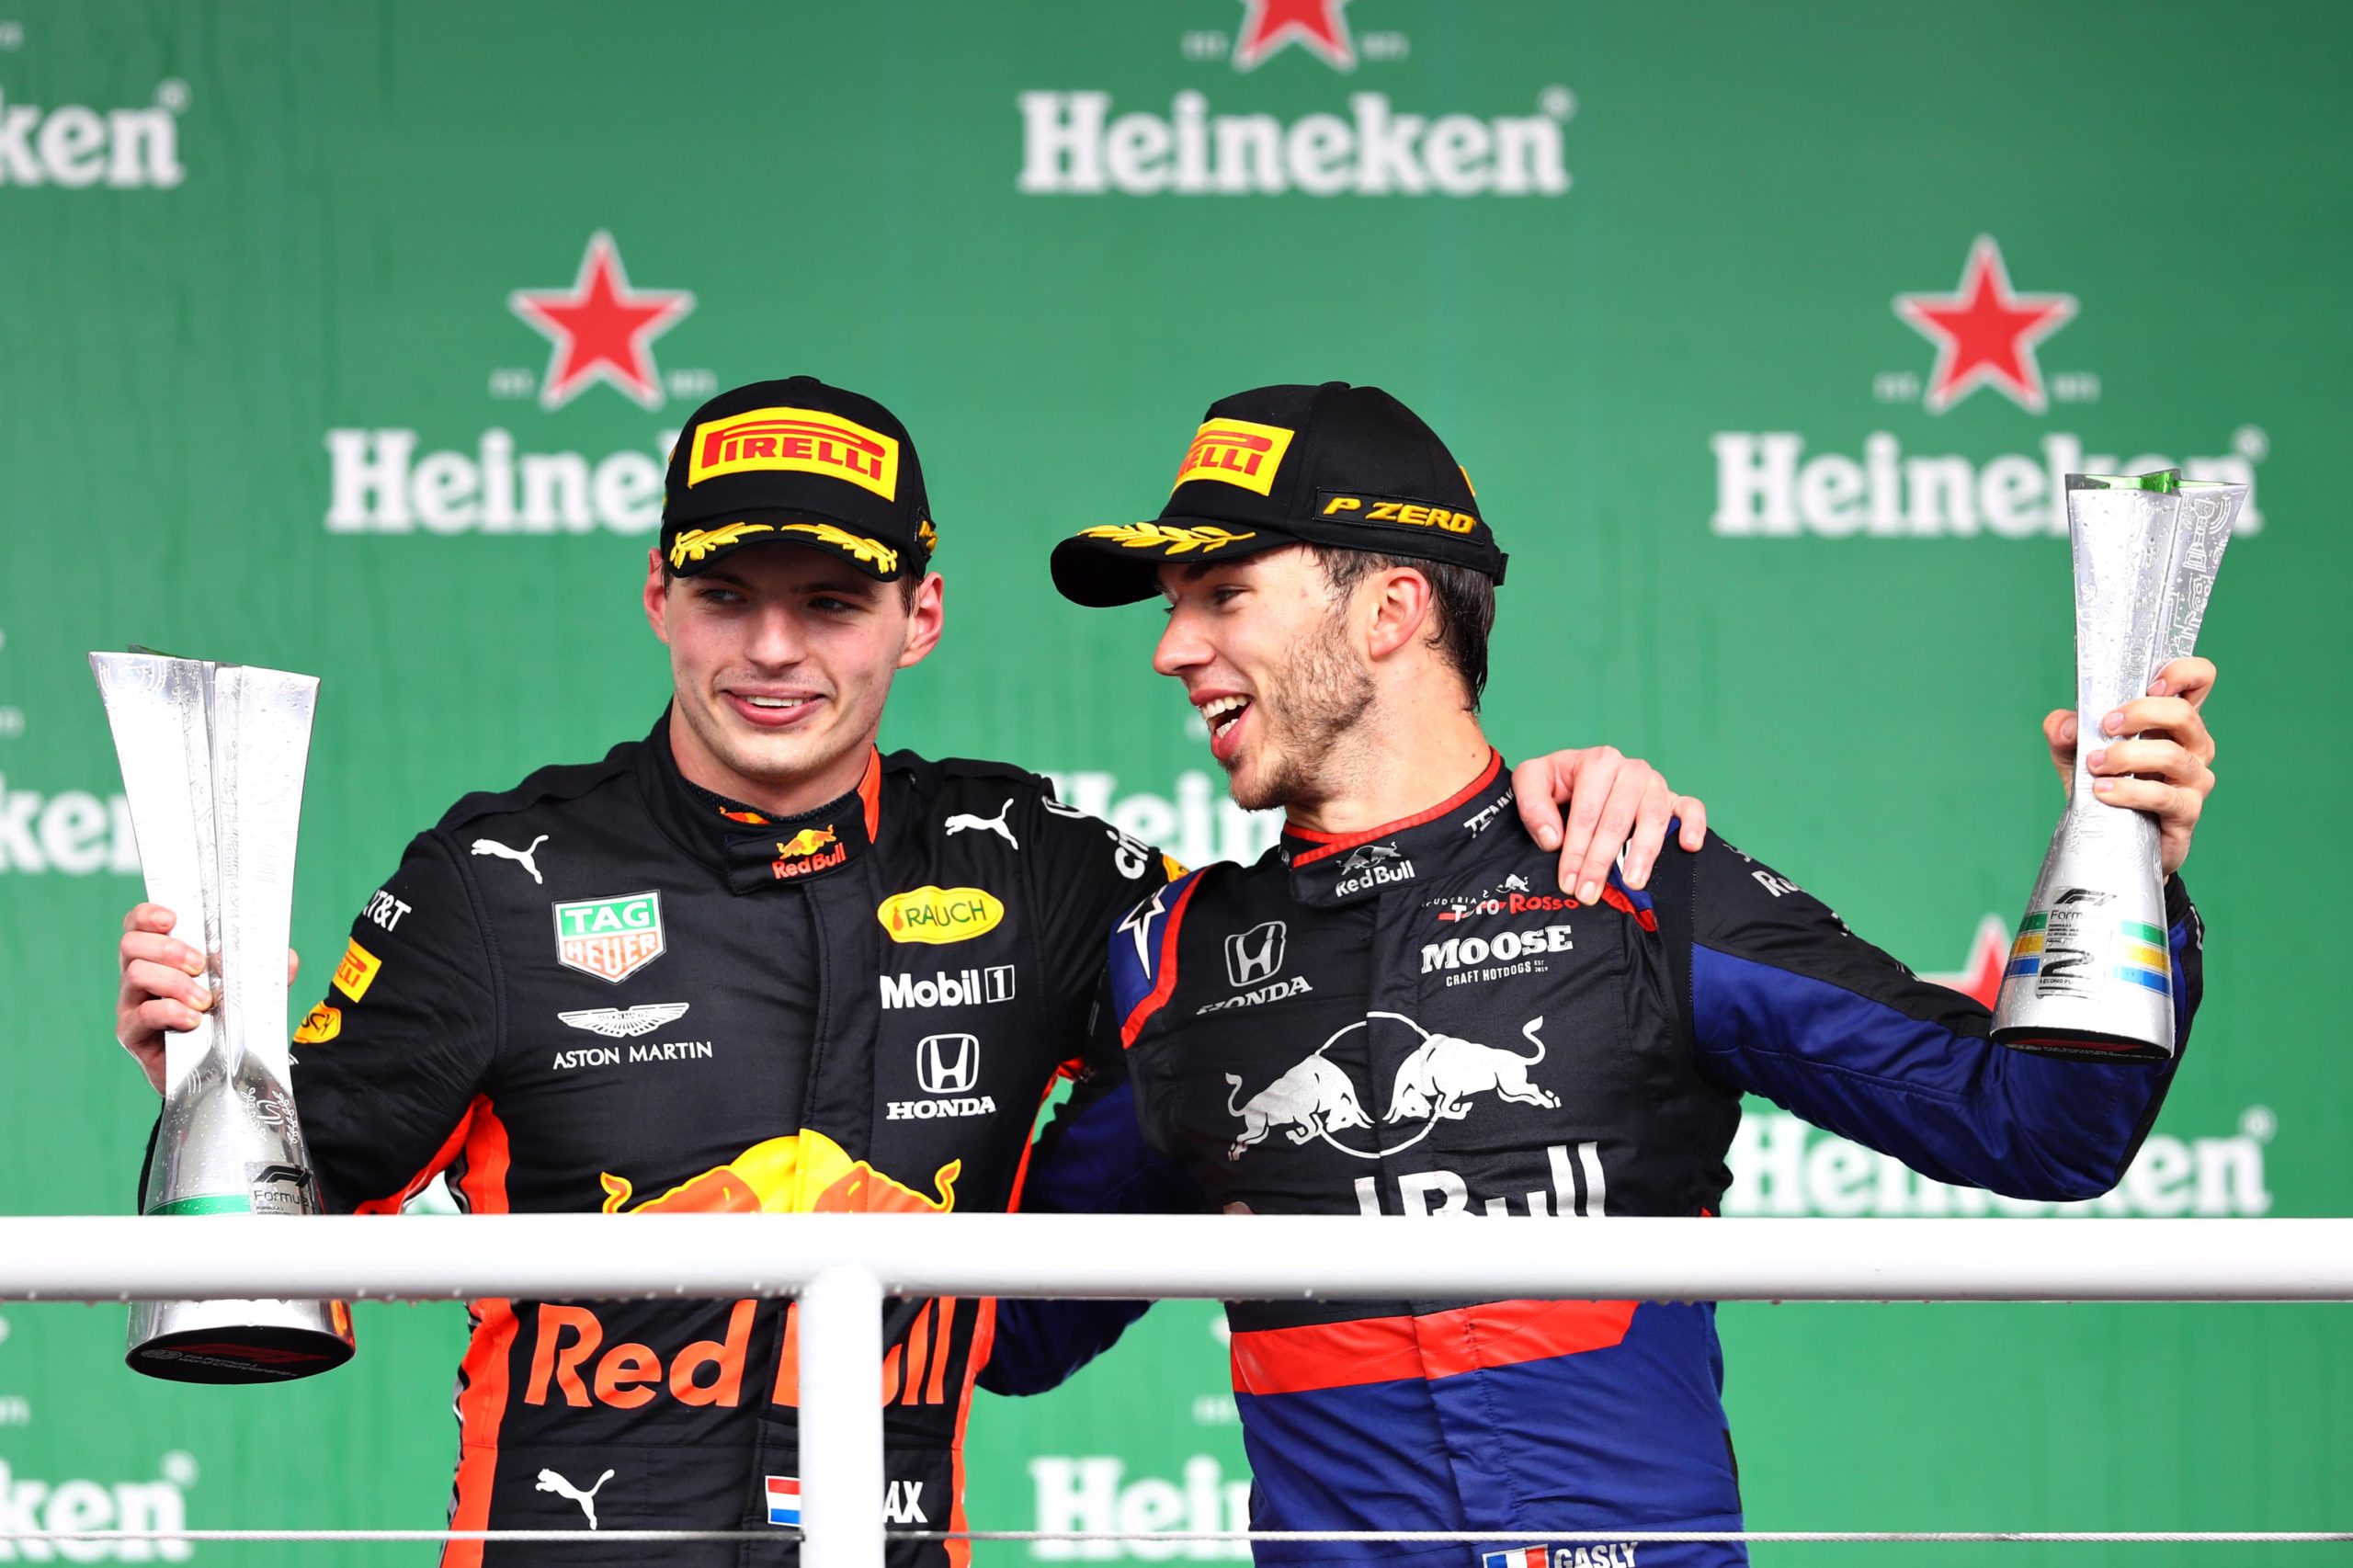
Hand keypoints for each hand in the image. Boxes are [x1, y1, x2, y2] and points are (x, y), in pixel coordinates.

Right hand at [117, 903, 298, 1095]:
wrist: (213, 1069)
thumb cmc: (224, 1021)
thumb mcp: (247, 992)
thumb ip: (264, 973)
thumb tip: (288, 957)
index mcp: (161, 957)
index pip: (138, 925)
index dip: (148, 915)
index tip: (171, 918)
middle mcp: (139, 976)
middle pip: (132, 944)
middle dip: (169, 949)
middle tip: (201, 964)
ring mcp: (131, 1004)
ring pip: (136, 974)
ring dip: (174, 982)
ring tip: (205, 1000)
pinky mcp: (131, 1033)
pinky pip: (141, 1014)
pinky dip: (170, 1012)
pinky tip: (194, 1021)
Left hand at [1513, 748, 1707, 900]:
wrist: (1577, 779)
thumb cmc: (1557, 783)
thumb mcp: (1532, 781)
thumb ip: (1532, 804)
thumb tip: (1553, 839)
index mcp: (1599, 762)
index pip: (1587, 811)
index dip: (1576, 849)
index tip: (1568, 881)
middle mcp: (1631, 770)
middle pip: (1618, 820)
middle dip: (1601, 861)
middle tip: (1589, 893)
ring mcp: (1655, 785)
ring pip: (1653, 818)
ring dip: (1643, 852)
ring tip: (1633, 882)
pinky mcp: (1674, 799)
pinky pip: (1691, 808)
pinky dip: (1694, 825)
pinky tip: (1688, 846)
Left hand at [2041, 656, 2216, 875]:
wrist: (2108, 839)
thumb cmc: (2102, 784)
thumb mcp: (2073, 751)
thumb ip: (2064, 731)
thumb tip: (2064, 725)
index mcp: (2172, 720)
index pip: (2199, 679)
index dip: (2180, 672)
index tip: (2149, 684)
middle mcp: (2193, 744)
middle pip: (2183, 712)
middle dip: (2139, 713)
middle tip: (2106, 725)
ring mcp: (2194, 778)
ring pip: (2172, 754)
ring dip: (2126, 756)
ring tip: (2095, 765)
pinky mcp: (2186, 811)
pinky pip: (2163, 796)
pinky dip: (2128, 791)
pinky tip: (2101, 792)